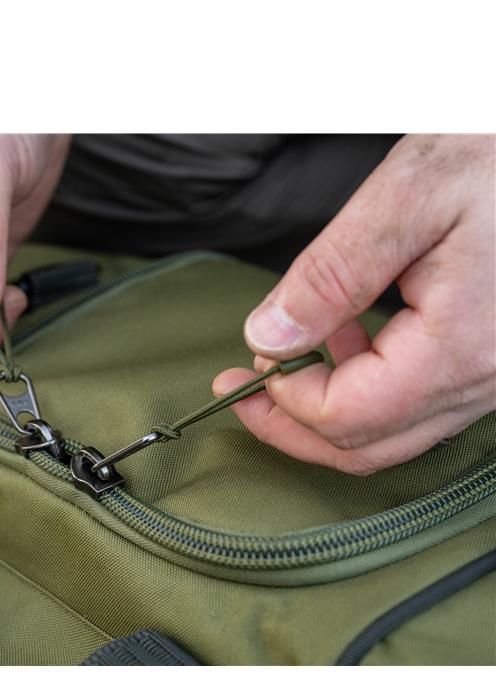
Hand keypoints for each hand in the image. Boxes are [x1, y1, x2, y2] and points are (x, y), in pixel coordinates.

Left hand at [213, 134, 495, 474]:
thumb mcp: (406, 198)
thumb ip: (330, 276)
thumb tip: (267, 338)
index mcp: (460, 348)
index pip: (347, 417)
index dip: (284, 401)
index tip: (248, 365)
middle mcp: (484, 380)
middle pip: (365, 446)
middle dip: (291, 425)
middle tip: (240, 393)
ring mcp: (492, 378)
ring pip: (390, 435)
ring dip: (324, 409)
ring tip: (285, 359)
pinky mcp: (488, 362)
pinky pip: (416, 404)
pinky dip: (364, 390)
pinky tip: (344, 338)